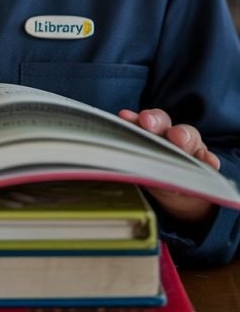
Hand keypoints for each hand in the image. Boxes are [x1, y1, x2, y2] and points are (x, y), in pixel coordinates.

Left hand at [118, 107, 219, 223]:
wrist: (180, 195)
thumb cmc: (152, 173)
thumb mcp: (139, 169)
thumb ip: (127, 159)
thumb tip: (103, 157)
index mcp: (148, 133)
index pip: (140, 122)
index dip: (133, 118)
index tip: (124, 116)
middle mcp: (168, 135)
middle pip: (163, 122)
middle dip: (155, 120)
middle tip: (147, 121)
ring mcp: (190, 148)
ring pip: (188, 135)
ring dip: (183, 134)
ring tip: (179, 138)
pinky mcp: (205, 164)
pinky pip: (208, 160)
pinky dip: (208, 160)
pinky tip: (209, 162)